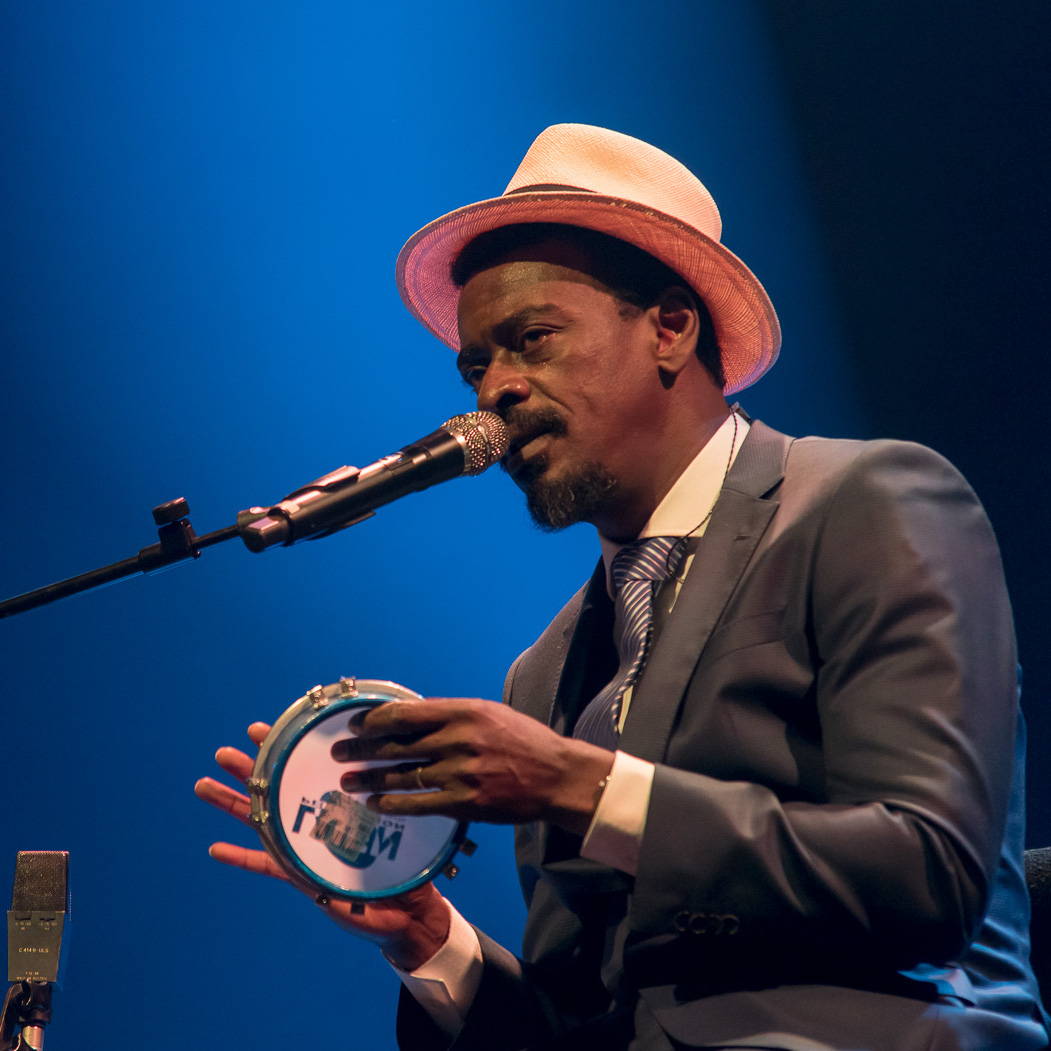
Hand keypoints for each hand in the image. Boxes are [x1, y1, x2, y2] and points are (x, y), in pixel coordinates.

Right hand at [194, 722, 450, 969]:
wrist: (409, 916)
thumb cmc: (410, 871)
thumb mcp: (405, 833)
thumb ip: (397, 819)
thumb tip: (396, 782)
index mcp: (338, 811)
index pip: (304, 776)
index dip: (282, 755)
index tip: (263, 732)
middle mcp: (317, 827)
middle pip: (276, 795)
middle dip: (248, 774)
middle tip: (222, 753)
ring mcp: (305, 852)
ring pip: (262, 823)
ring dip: (233, 805)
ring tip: (206, 784)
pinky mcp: (302, 879)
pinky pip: (267, 865)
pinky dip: (241, 858)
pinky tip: (215, 848)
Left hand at [333, 699, 614, 833]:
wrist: (557, 775)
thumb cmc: (523, 741)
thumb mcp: (488, 714)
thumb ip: (450, 716)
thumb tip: (409, 718)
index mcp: (463, 711)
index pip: (405, 713)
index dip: (373, 720)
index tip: (354, 725)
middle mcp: (459, 739)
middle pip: (396, 745)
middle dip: (361, 749)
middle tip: (337, 753)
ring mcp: (461, 772)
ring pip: (402, 775)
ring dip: (369, 778)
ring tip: (347, 781)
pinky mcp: (466, 802)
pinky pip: (419, 804)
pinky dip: (393, 803)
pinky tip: (376, 802)